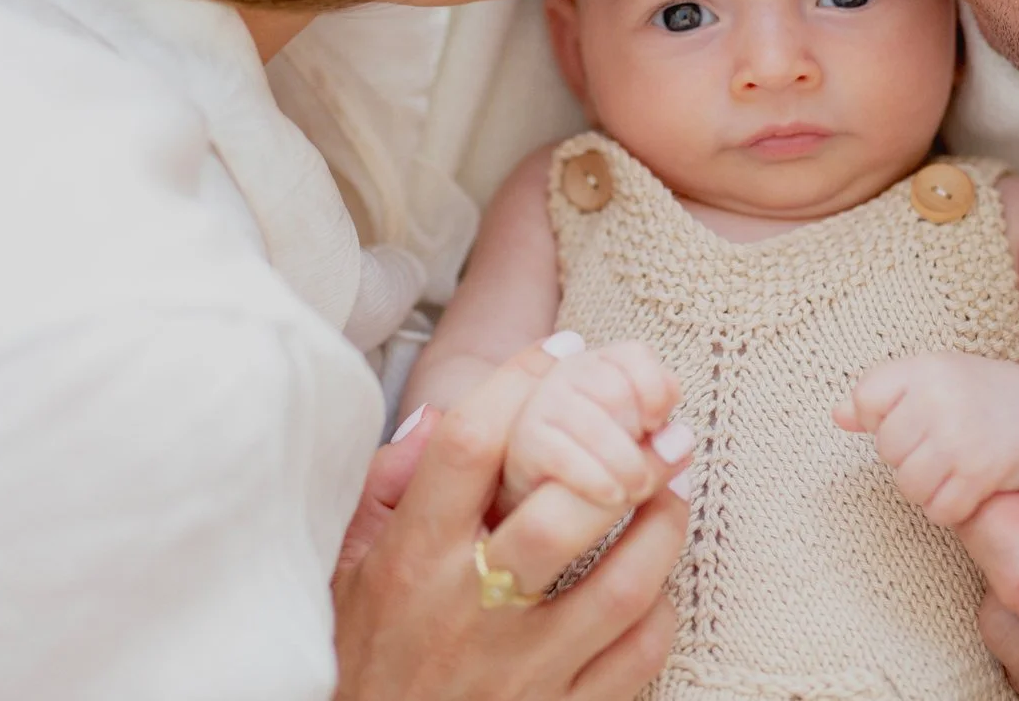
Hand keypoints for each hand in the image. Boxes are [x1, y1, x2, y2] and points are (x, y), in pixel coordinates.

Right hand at [331, 342, 689, 700]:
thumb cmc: (361, 664)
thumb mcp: (343, 573)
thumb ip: (385, 491)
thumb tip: (437, 418)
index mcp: (412, 562)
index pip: (470, 447)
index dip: (521, 384)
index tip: (562, 351)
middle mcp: (471, 611)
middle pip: (564, 513)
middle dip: (624, 457)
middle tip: (657, 426)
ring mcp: (523, 672)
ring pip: (624, 583)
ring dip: (662, 526)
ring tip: (674, 489)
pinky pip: (638, 654)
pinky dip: (660, 608)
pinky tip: (656, 578)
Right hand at [499, 340, 684, 515]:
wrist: (533, 492)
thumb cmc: (592, 462)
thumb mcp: (630, 438)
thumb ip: (655, 425)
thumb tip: (680, 438)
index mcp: (599, 363)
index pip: (636, 355)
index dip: (655, 389)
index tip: (657, 425)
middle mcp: (565, 373)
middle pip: (615, 389)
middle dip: (637, 431)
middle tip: (644, 464)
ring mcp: (539, 405)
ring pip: (595, 424)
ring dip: (625, 463)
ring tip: (636, 488)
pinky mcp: (523, 444)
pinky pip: (566, 457)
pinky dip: (596, 479)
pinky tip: (611, 495)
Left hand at [834, 351, 1018, 526]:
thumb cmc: (981, 395)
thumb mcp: (933, 379)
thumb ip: (883, 395)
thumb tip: (837, 415)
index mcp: (923, 367)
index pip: (865, 399)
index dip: (881, 417)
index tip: (912, 418)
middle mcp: (938, 397)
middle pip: (886, 450)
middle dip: (910, 456)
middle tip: (943, 444)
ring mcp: (958, 436)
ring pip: (908, 485)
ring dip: (930, 487)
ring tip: (954, 466)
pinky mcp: (979, 472)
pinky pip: (939, 510)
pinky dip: (953, 507)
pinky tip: (971, 486)